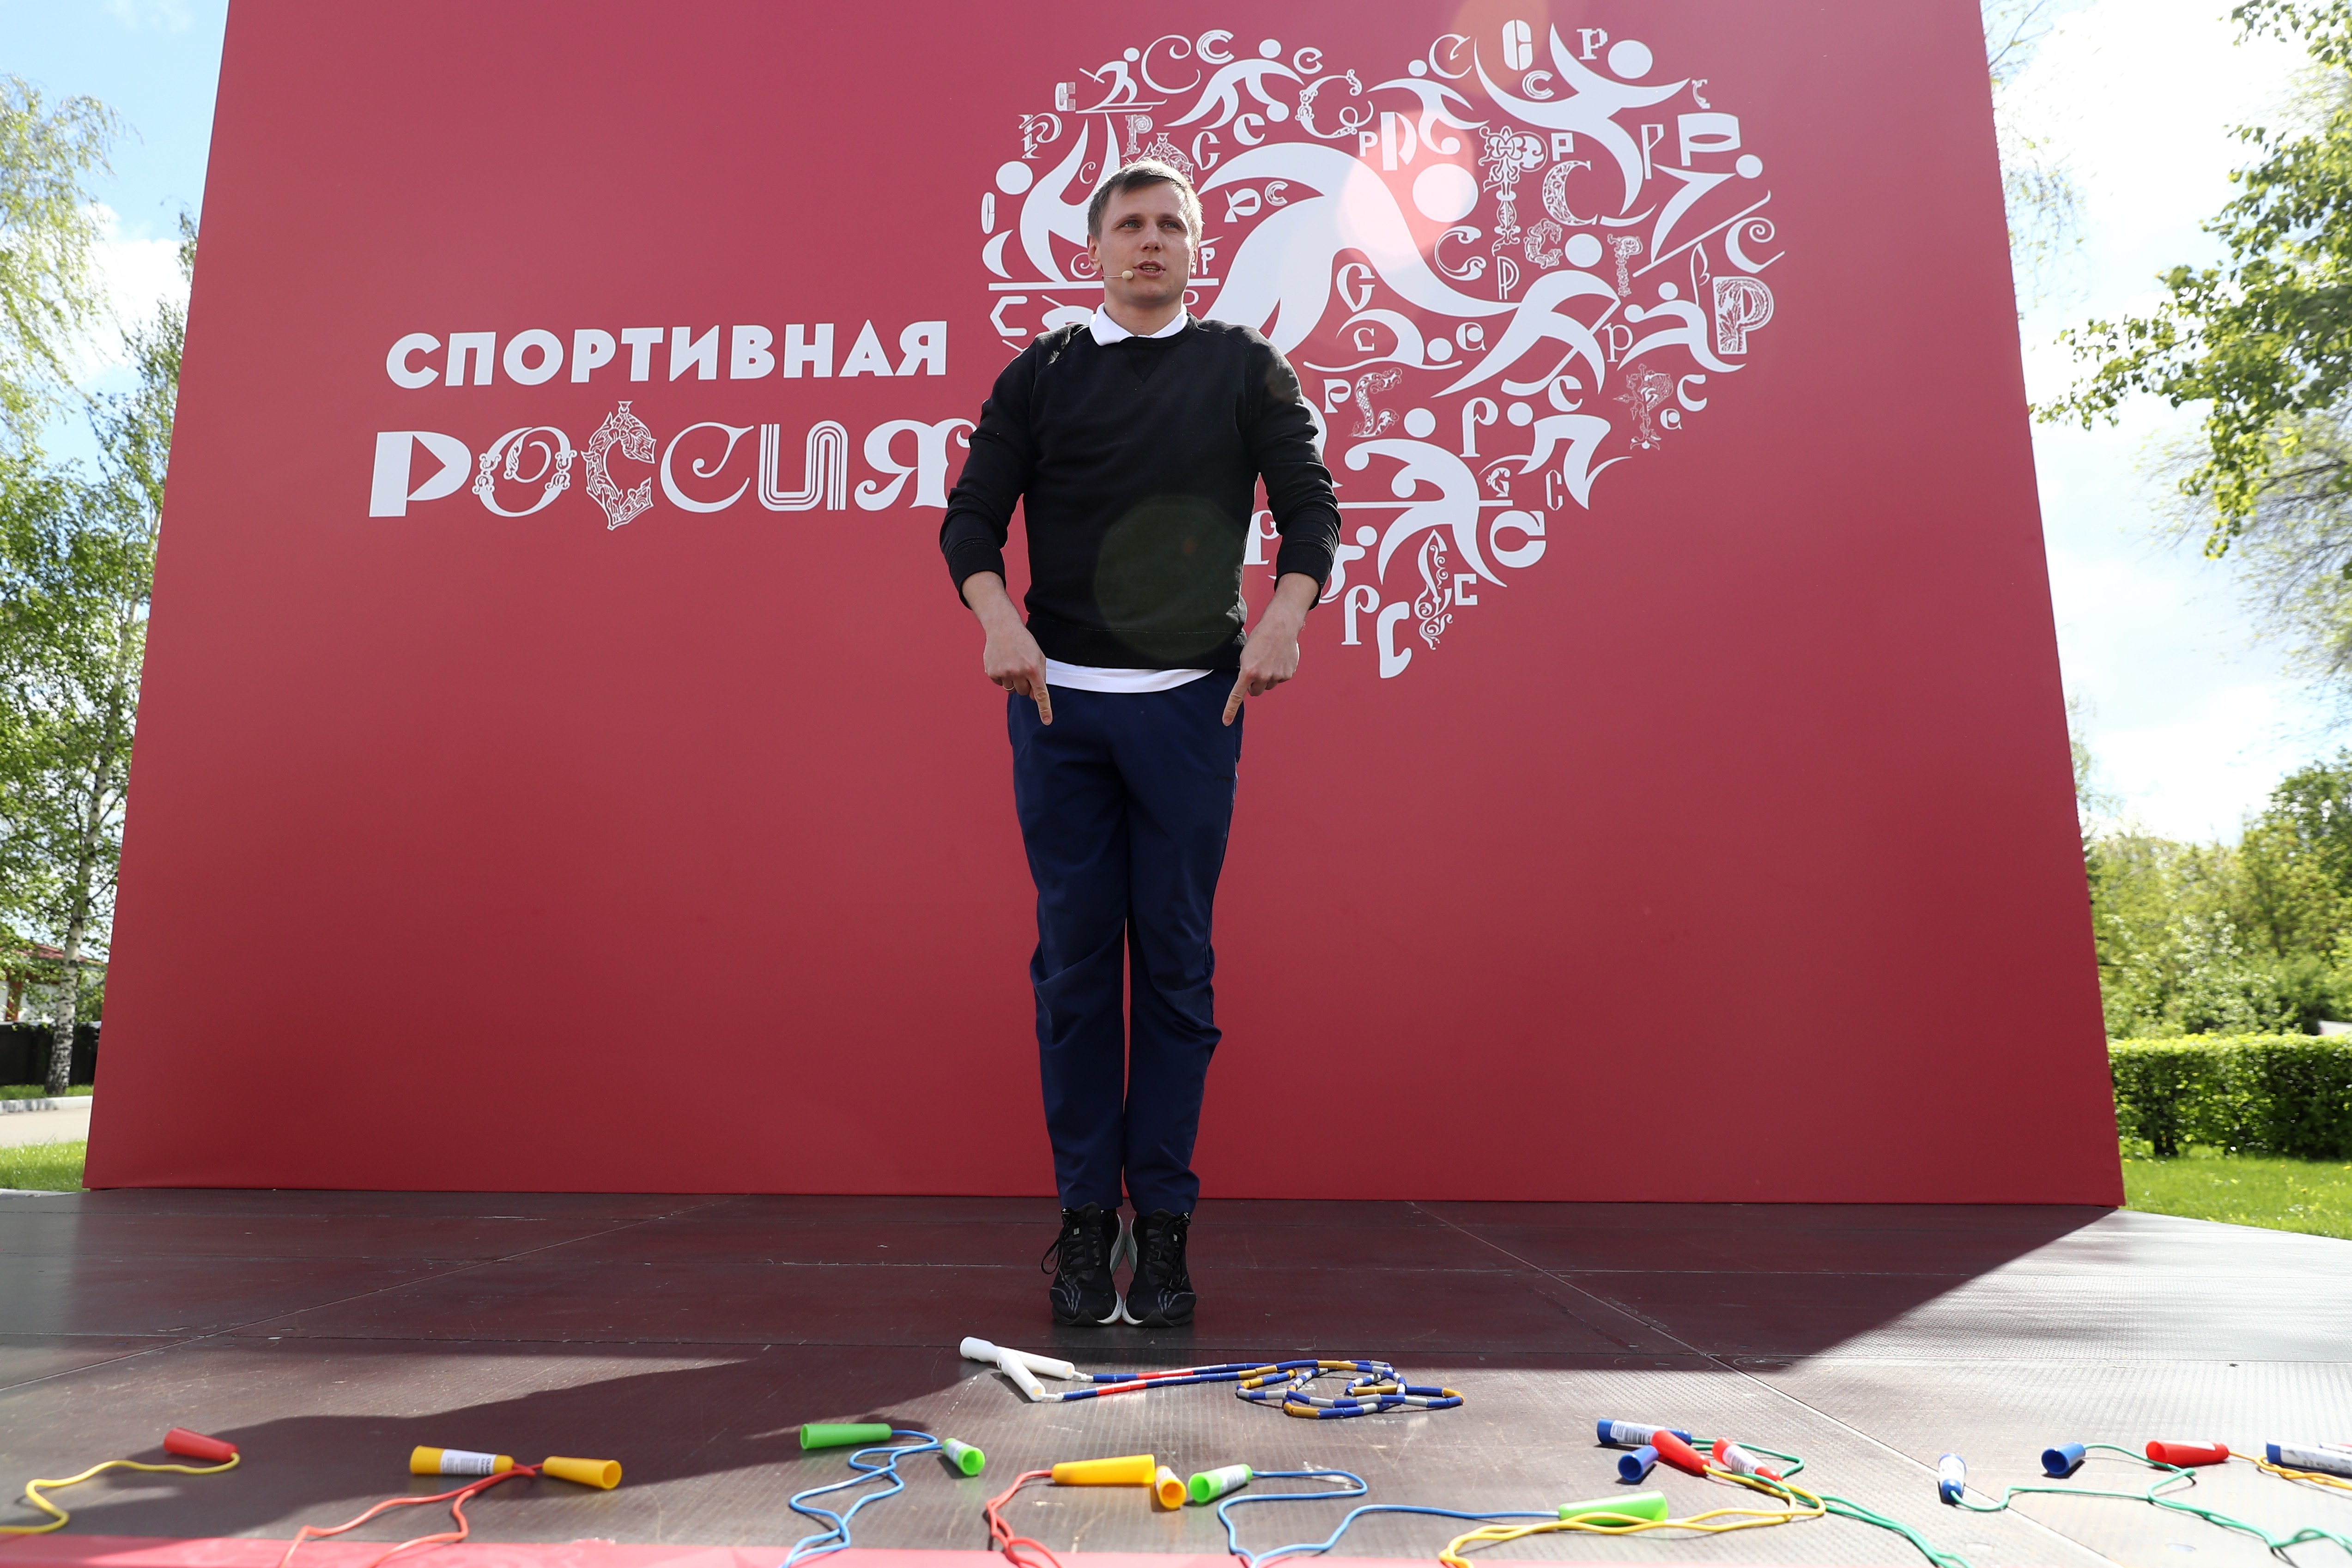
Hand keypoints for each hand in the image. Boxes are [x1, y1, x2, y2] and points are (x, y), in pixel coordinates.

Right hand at [961, 573, 1052, 722]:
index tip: (1047, 722)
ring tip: (1012, 664)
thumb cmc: (1024, 643)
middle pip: (1024, 693)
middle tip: (1022, 669)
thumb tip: (1034, 697)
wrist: (1003, 628)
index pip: (1040, 693)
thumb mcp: (1038, 656)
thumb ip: (1040, 676)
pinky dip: (1002, 677)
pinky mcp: (992, 672)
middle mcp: (1018, 672)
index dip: (1044, 709)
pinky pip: (1000, 684)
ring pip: (1011, 690)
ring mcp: (1004, 672)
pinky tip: (1002, 662)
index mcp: (1033, 668)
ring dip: (1013, 682)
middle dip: (1025, 684)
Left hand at [1223, 572, 1320, 725]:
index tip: (1225, 722)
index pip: (1237, 696)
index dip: (1230, 710)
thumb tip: (1248, 686)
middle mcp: (1262, 677)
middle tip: (1257, 668)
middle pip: (1256, 691)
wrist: (1280, 626)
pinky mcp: (1287, 674)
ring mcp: (1276, 677)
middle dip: (1255, 684)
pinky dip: (1279, 671)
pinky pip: (1280, 679)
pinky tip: (1279, 658)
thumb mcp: (1245, 655)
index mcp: (1248, 672)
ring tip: (1269, 659)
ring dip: (1267, 677)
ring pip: (1268, 686)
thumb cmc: (1259, 638)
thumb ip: (1246, 672)